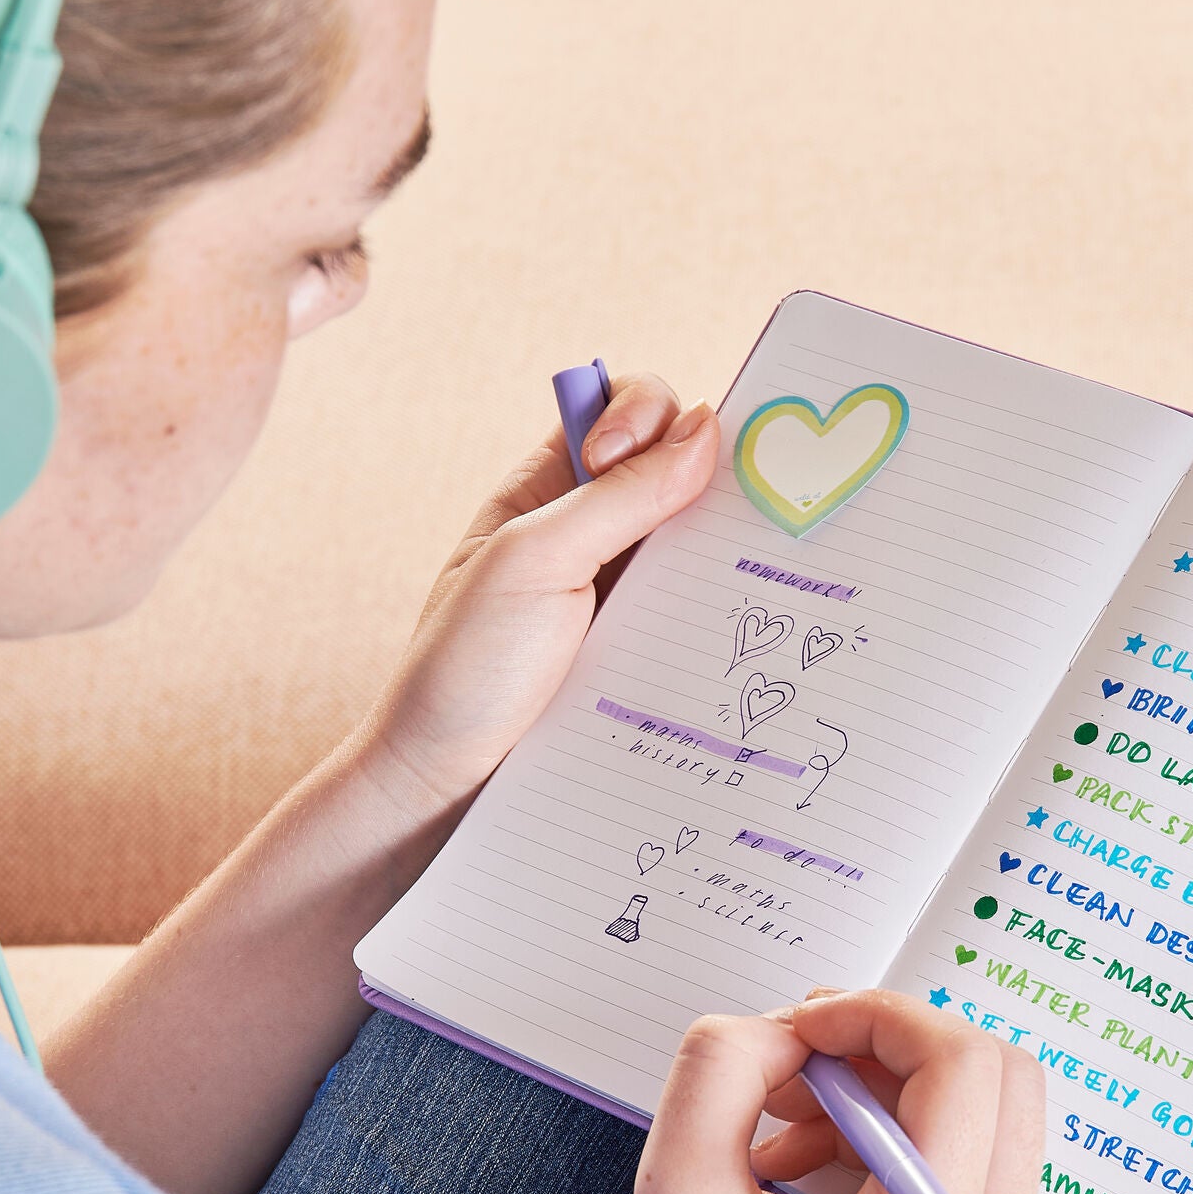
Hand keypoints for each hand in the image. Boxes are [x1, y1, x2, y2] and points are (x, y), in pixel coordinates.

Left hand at [356, 372, 718, 818]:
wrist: (447, 786)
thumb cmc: (466, 668)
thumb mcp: (533, 562)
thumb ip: (617, 495)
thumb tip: (709, 429)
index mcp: (550, 488)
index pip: (625, 408)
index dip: (647, 412)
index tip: (621, 457)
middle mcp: (596, 531)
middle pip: (682, 467)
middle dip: (715, 471)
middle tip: (710, 513)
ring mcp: (631, 591)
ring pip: (706, 539)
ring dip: (731, 543)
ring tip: (738, 565)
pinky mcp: (656, 649)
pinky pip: (711, 607)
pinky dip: (736, 602)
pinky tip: (745, 615)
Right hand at [627, 990, 1043, 1193]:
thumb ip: (718, 1073)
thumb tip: (782, 1026)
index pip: (960, 1062)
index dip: (879, 1012)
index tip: (801, 1025)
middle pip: (998, 1073)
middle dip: (894, 1042)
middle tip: (803, 1062)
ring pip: (988, 1114)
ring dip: (891, 1090)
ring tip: (785, 1130)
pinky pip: (971, 1166)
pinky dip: (901, 1138)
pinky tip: (809, 1170)